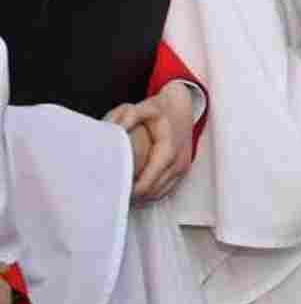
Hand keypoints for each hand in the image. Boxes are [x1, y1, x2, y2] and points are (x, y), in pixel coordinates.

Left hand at [105, 82, 195, 202]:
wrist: (182, 107)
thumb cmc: (160, 109)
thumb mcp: (142, 107)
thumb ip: (128, 116)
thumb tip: (116, 130)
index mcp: (168, 149)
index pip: (148, 182)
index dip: (131, 191)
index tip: (114, 191)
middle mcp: (179, 161)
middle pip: (153, 191)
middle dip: (134, 196)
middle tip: (113, 193)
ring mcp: (183, 167)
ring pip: (160, 193)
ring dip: (143, 196)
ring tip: (123, 191)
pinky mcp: (183, 169)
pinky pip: (167, 189)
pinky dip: (152, 192)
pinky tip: (137, 187)